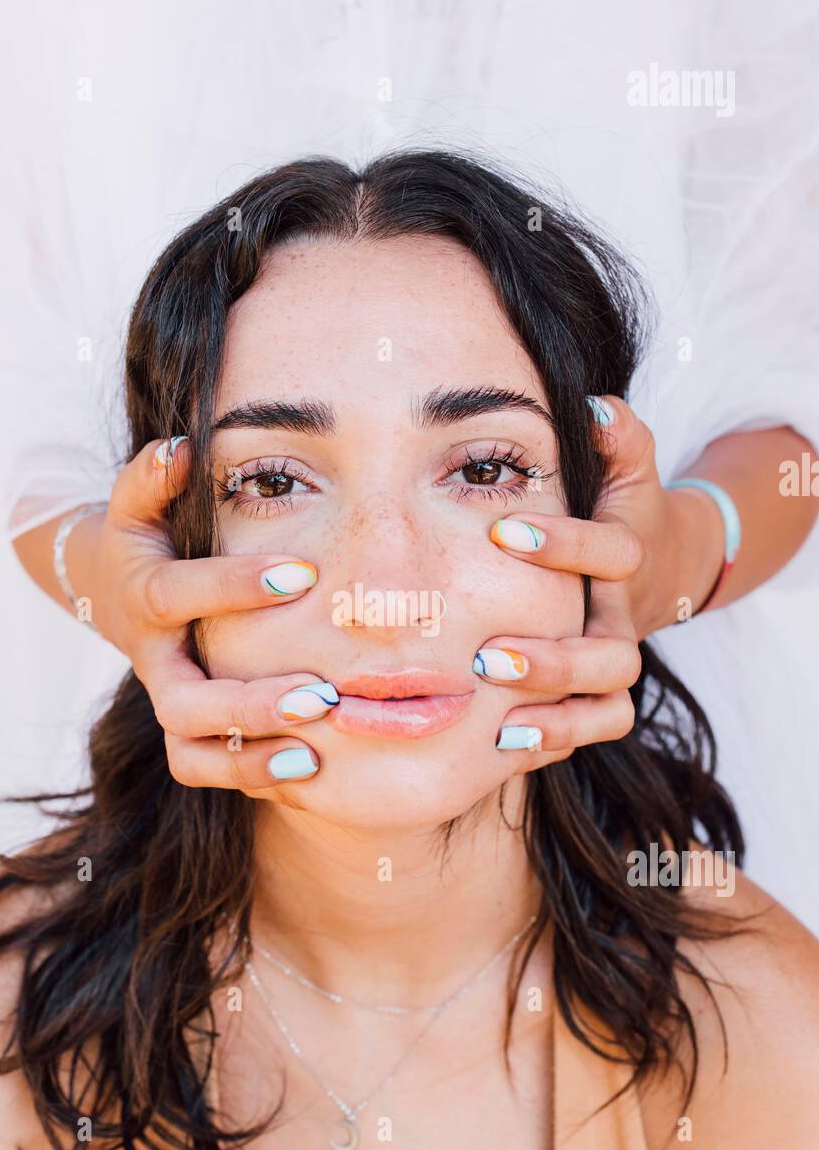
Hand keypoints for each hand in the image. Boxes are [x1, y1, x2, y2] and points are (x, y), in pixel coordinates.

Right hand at [77, 436, 335, 789]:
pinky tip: (311, 766)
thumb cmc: (148, 537)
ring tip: (318, 748)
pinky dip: (250, 775)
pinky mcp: (183, 729)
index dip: (234, 586)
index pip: (177, 595)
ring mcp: (167, 697)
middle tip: (322, 696)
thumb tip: (185, 449)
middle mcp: (153, 657)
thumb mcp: (139, 501)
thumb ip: (154, 475)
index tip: (303, 575)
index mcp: (144, 594)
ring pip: (191, 744)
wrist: (114, 589)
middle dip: (250, 703)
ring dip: (253, 753)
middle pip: (185, 698)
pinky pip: (201, 766)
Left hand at [476, 395, 702, 767]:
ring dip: (555, 710)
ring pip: (607, 701)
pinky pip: (596, 727)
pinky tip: (503, 742)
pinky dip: (557, 737)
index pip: (609, 554)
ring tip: (497, 714)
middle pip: (611, 653)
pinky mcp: (603, 693)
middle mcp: (623, 616)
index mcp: (627, 557)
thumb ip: (617, 434)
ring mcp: (616, 660)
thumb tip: (595, 407)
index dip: (562, 544)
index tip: (502, 532)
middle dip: (552, 659)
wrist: (660, 563)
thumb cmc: (618, 509)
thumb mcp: (626, 466)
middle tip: (487, 657)